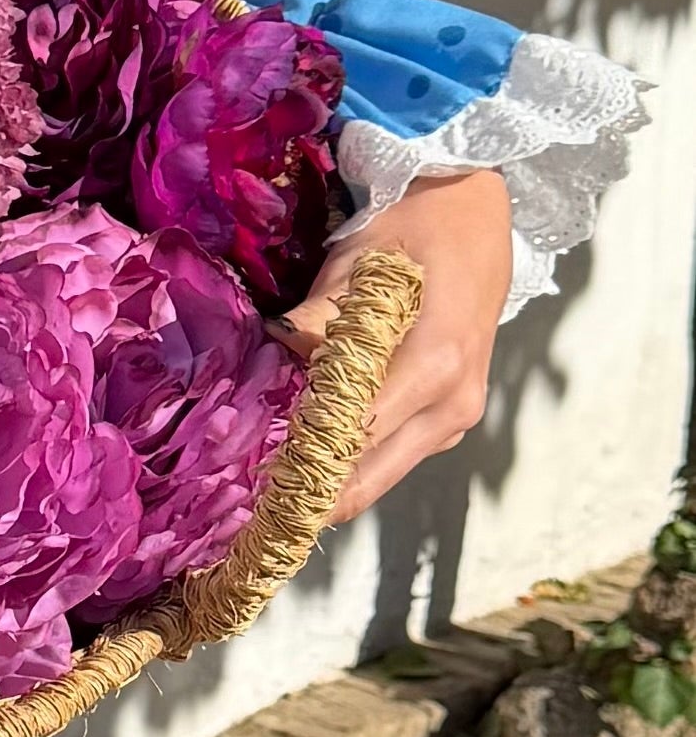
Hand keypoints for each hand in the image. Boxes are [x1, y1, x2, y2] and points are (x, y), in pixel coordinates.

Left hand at [287, 167, 514, 522]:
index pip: (357, 433)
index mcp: (433, 364)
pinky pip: (399, 451)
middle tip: (259, 519)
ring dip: (334, 483)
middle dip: (317, 497)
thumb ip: (324, 313)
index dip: (307, 463)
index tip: (261, 493)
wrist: (476, 216)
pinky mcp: (454, 416)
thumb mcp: (362, 259)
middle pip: (373, 474)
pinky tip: (310, 461)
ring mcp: (458, 415)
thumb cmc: (414, 229)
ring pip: (386, 471)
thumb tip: (281, 343)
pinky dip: (356, 461)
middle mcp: (453, 403)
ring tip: (274, 496)